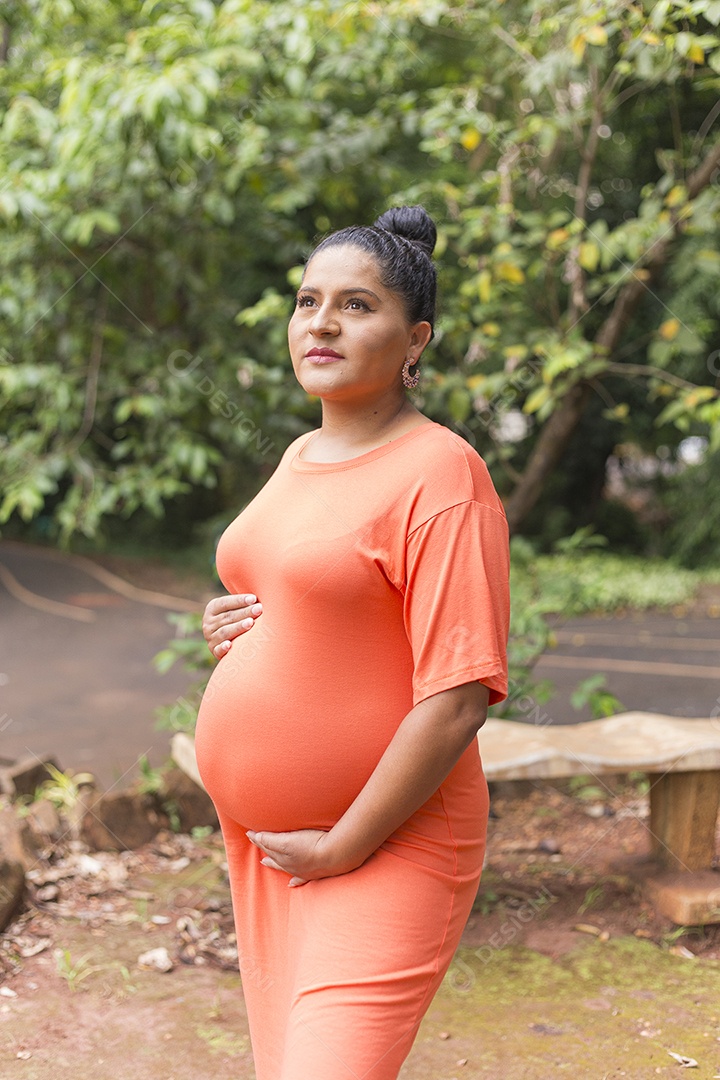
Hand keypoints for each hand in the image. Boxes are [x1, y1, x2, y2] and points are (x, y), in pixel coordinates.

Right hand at [202, 593, 262, 659]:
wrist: (225, 640)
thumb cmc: (236, 619)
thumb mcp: (233, 609)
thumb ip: (242, 603)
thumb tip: (258, 597)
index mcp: (212, 609)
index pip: (225, 603)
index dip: (239, 600)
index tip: (254, 598)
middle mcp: (208, 623)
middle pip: (228, 616)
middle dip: (245, 612)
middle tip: (259, 609)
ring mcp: (210, 637)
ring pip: (225, 631)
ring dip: (238, 627)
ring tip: (251, 623)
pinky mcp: (214, 650)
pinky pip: (218, 649)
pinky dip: (223, 648)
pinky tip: (230, 645)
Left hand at [246, 828, 361, 887]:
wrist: (336, 855)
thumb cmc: (313, 844)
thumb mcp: (287, 840)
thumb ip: (270, 839)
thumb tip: (256, 837)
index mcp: (284, 854)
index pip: (267, 844)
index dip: (257, 838)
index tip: (249, 833)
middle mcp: (290, 864)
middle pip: (273, 856)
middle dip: (264, 849)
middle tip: (256, 843)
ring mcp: (302, 870)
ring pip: (283, 866)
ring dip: (273, 863)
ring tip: (264, 862)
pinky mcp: (314, 873)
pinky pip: (301, 879)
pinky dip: (294, 881)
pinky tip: (291, 884)